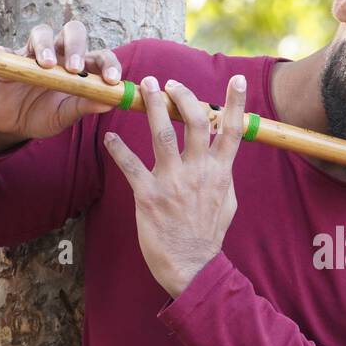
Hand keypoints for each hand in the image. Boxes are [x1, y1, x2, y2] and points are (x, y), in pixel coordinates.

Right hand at [0, 19, 122, 152]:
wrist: (14, 124)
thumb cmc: (44, 115)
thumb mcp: (67, 115)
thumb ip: (85, 107)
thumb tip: (110, 103)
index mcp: (80, 67)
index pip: (99, 56)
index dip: (108, 64)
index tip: (111, 80)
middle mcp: (59, 54)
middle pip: (73, 31)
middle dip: (77, 45)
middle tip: (75, 69)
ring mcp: (34, 54)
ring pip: (42, 32)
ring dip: (46, 45)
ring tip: (47, 65)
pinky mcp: (10, 60)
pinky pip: (5, 50)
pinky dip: (3, 50)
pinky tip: (0, 52)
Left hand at [103, 74, 246, 296]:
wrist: (192, 266)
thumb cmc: (208, 234)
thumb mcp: (227, 202)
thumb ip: (224, 175)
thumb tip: (223, 156)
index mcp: (220, 172)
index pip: (231, 130)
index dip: (234, 102)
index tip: (236, 79)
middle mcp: (198, 172)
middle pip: (195, 122)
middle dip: (183, 96)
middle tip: (169, 82)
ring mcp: (173, 182)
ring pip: (162, 134)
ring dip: (153, 107)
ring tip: (144, 86)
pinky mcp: (148, 196)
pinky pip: (130, 166)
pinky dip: (118, 149)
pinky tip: (109, 138)